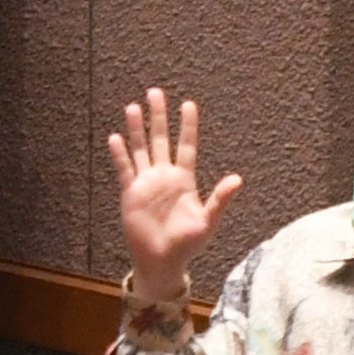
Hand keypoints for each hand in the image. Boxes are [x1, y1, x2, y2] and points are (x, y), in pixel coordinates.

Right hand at [107, 89, 237, 301]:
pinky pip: (125, 169)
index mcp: (184, 180)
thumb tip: (237, 179)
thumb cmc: (187, 245)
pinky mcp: (130, 194)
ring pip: (140, 149)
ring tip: (133, 107)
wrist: (162, 262)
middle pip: (160, 139)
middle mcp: (164, 177)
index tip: (188, 104)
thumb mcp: (208, 221)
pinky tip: (116, 138)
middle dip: (158, 117)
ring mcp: (146, 184)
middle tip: (155, 92)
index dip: (187, 126)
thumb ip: (220, 199)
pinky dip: (120, 154)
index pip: (186, 146)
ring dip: (136, 129)